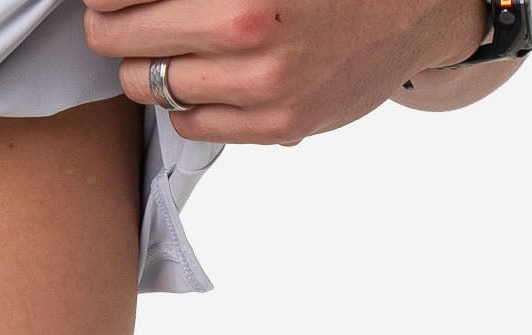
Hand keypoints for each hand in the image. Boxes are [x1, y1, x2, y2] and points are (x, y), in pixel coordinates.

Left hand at [82, 0, 487, 142]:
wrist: (420, 5)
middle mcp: (247, 24)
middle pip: (125, 41)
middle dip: (111, 28)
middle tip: (112, 19)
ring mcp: (263, 83)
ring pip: (150, 86)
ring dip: (144, 67)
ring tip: (162, 46)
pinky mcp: (277, 125)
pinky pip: (189, 123)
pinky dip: (182, 101)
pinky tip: (202, 76)